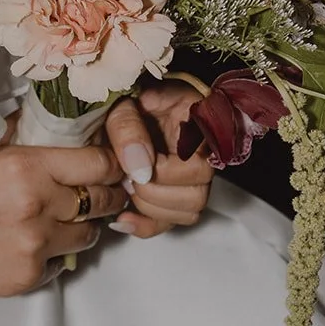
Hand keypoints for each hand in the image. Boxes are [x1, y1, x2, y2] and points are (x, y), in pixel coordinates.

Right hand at [0, 133, 127, 297]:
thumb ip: (23, 141)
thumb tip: (56, 127)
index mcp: (26, 168)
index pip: (99, 164)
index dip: (110, 164)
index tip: (110, 165)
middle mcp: (38, 207)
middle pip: (102, 200)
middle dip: (106, 194)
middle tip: (102, 191)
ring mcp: (36, 246)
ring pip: (89, 235)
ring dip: (82, 225)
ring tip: (62, 219)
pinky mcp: (28, 276)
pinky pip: (62, 262)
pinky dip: (55, 252)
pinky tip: (31, 243)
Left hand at [104, 84, 214, 237]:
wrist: (120, 106)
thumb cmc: (127, 99)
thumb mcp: (122, 102)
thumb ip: (128, 128)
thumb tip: (139, 167)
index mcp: (199, 128)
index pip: (199, 166)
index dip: (164, 172)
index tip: (134, 161)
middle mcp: (204, 158)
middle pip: (197, 197)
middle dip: (154, 192)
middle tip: (127, 175)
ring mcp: (192, 180)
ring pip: (188, 214)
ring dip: (150, 207)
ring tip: (126, 186)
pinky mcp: (175, 196)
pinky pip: (169, 224)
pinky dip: (144, 225)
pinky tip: (123, 217)